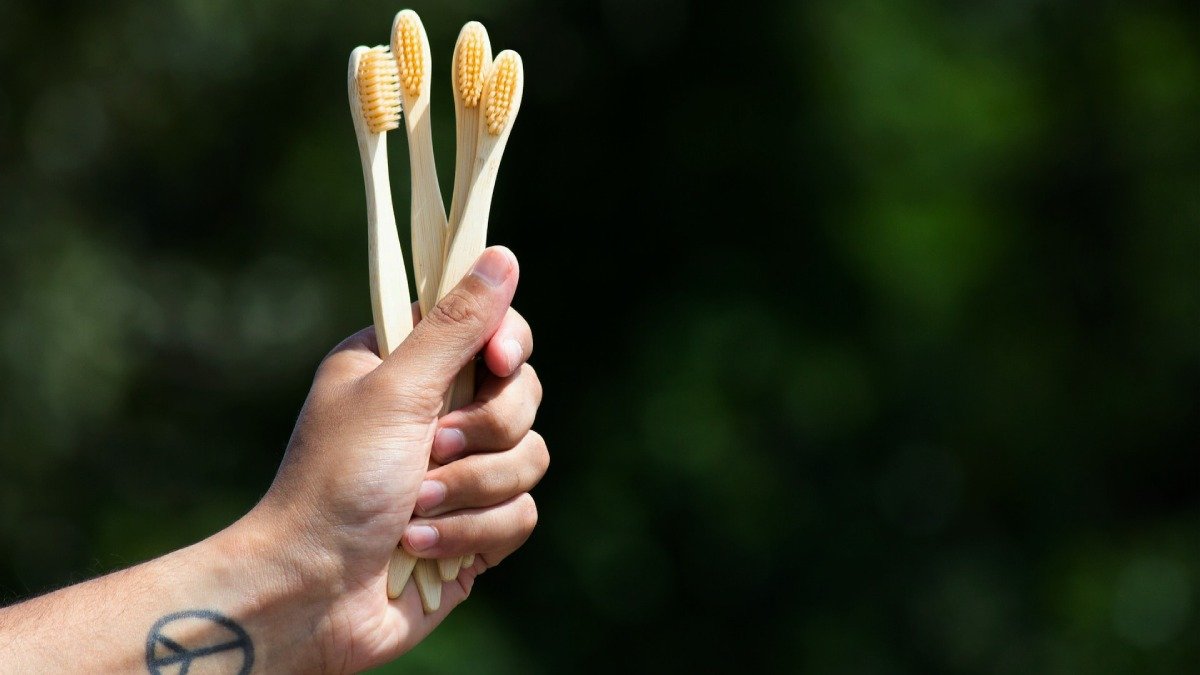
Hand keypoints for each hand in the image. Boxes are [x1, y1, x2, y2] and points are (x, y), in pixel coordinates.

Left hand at [244, 246, 545, 670]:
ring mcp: (461, 473)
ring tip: (413, 508)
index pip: (492, 328)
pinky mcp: (476, 526)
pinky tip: (419, 547)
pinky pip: (522, 514)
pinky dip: (471, 534)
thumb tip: (503, 254)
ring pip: (531, 457)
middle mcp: (438, 412)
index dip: (506, 343)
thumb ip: (456, 325)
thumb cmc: (336, 483)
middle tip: (429, 450)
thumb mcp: (396, 391)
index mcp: (408, 365)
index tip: (498, 359)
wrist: (312, 594)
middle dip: (481, 433)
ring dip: (469, 490)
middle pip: (523, 394)